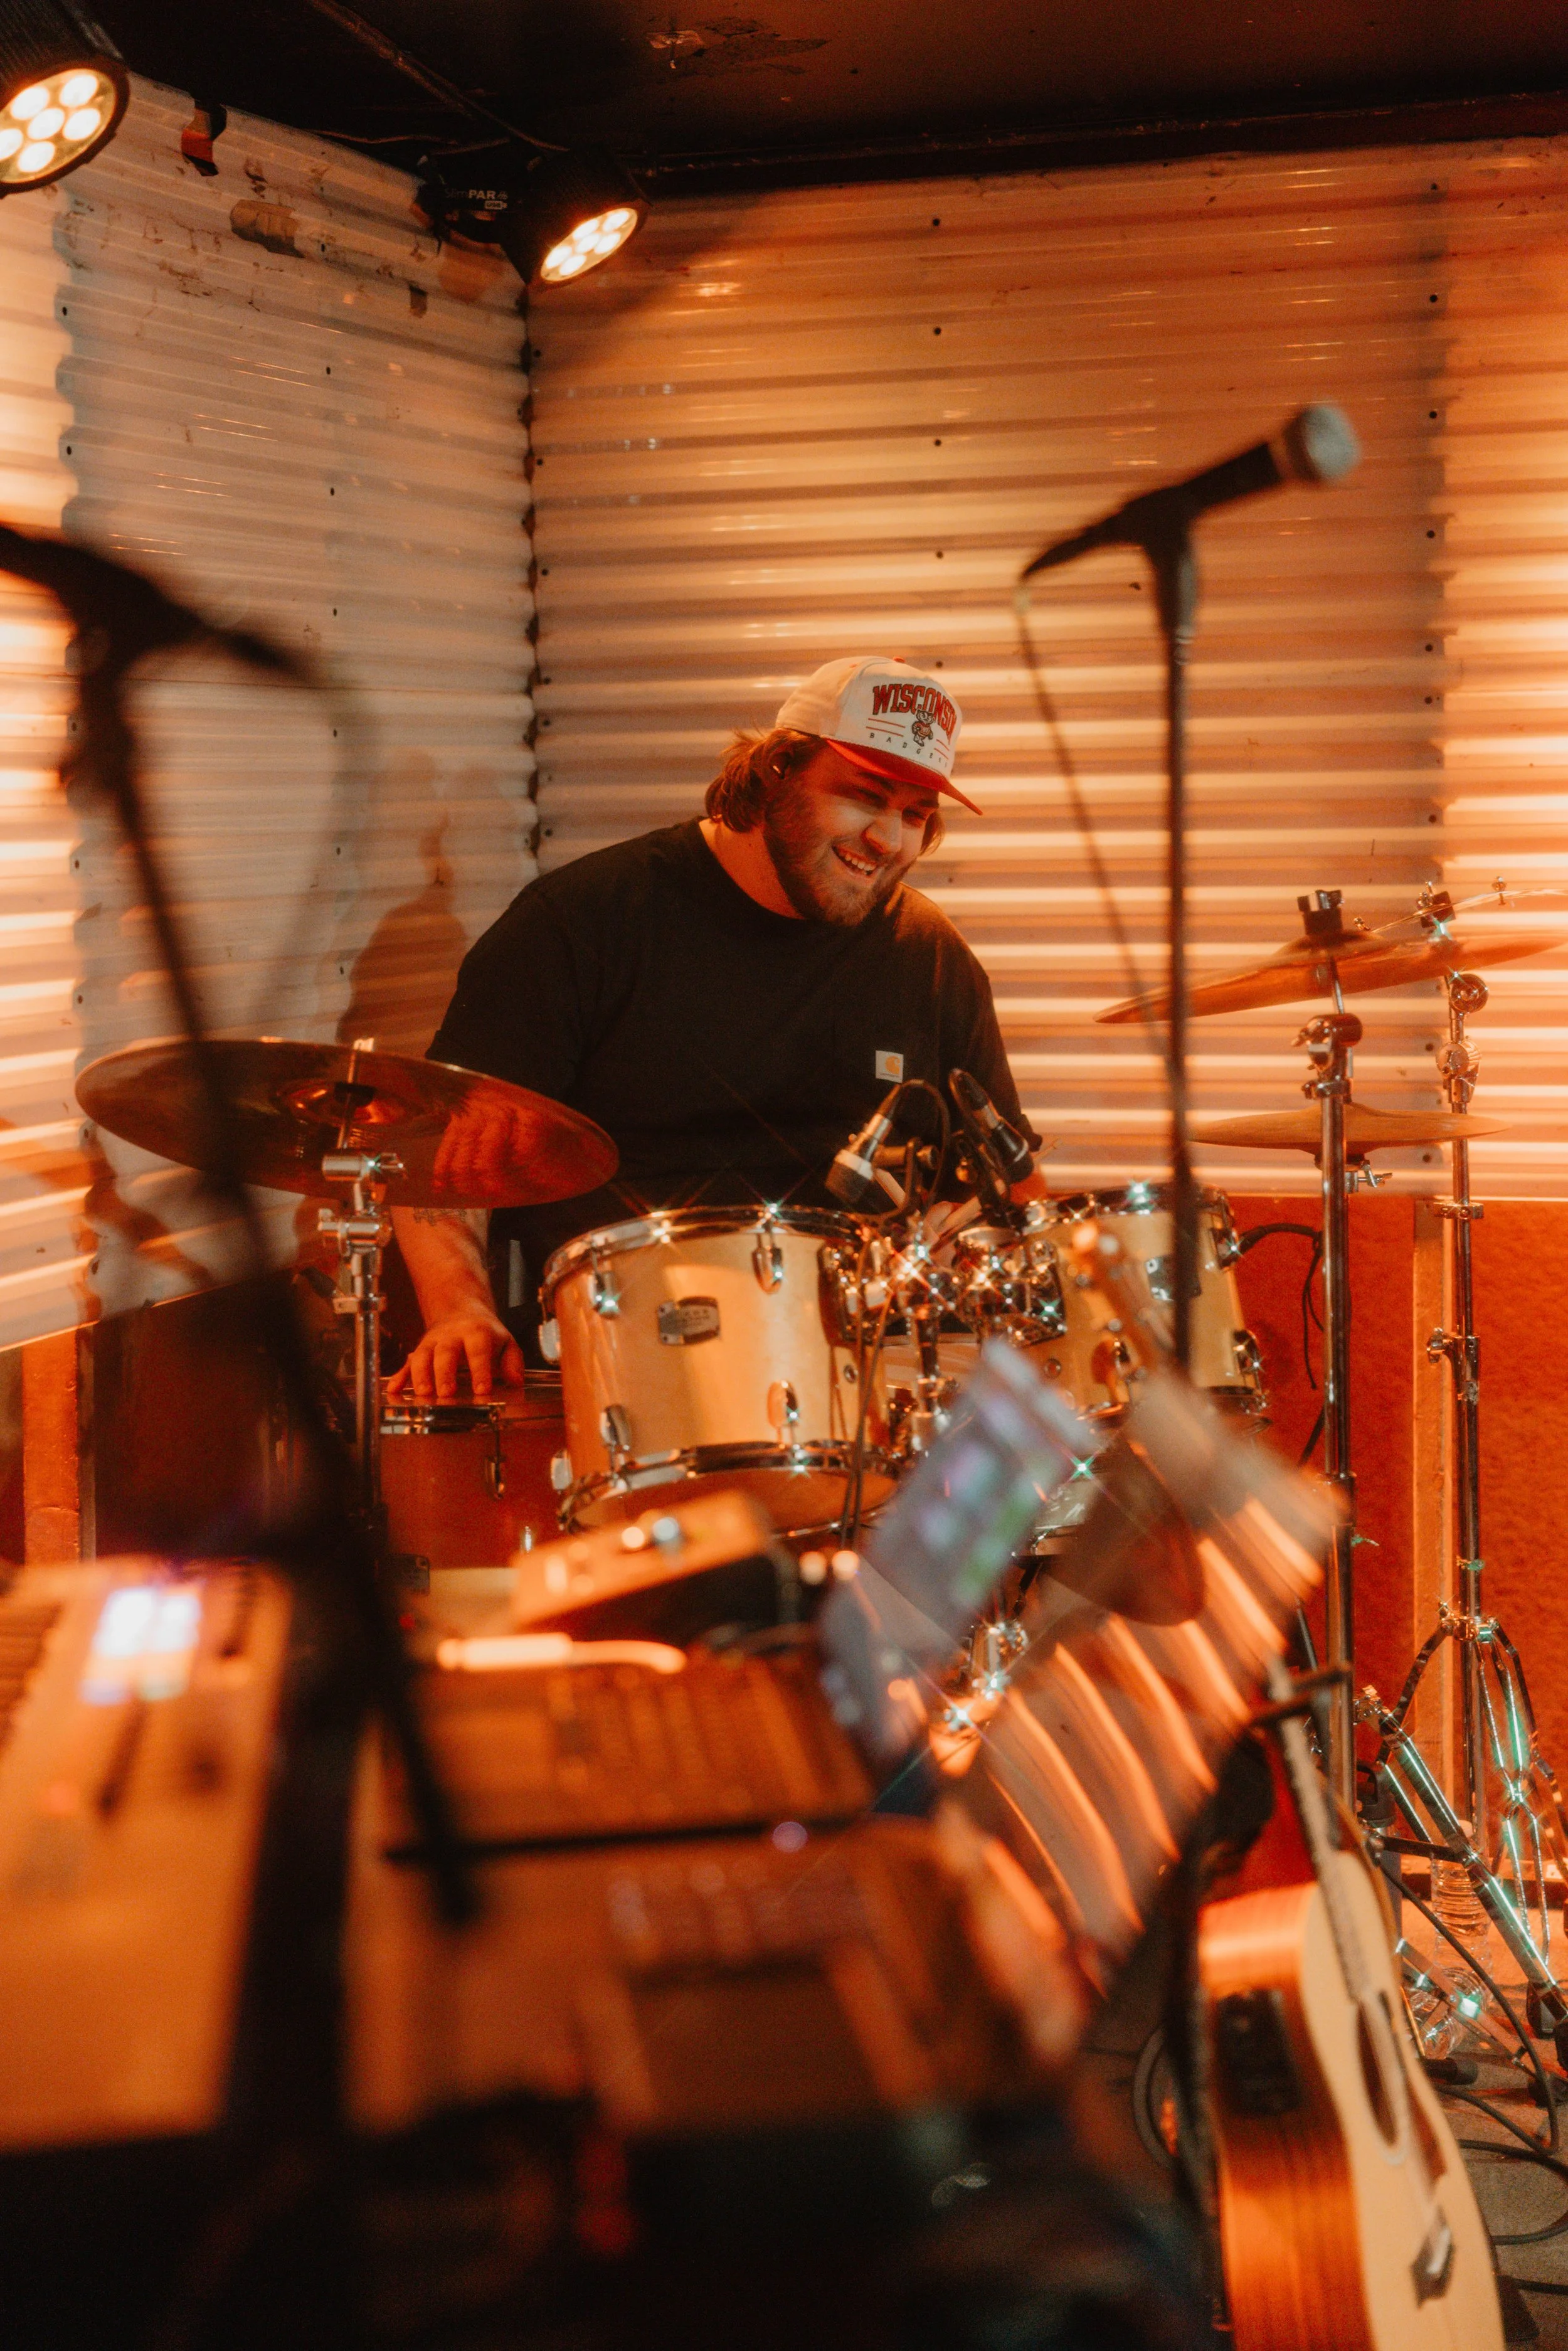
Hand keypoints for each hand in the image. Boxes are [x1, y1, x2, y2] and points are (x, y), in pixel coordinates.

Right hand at [386, 1306, 525, 1400]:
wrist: (461, 1311)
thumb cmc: (486, 1334)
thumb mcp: (506, 1343)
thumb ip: (512, 1362)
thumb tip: (515, 1381)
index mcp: (476, 1333)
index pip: (479, 1350)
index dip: (480, 1370)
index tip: (482, 1389)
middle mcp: (452, 1336)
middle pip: (445, 1352)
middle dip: (445, 1372)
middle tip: (447, 1393)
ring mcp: (433, 1342)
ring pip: (422, 1356)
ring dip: (420, 1375)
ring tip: (423, 1394)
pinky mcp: (419, 1350)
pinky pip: (407, 1363)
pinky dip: (399, 1376)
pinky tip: (394, 1389)